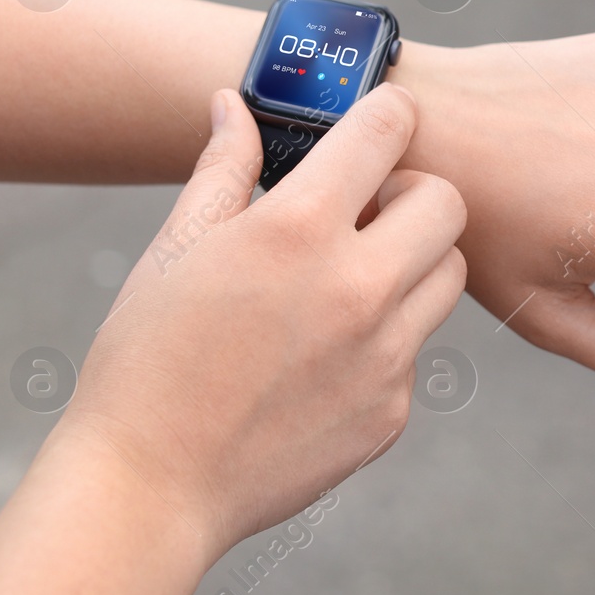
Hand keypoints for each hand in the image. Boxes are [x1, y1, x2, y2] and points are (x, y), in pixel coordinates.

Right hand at [60, 84, 466, 554]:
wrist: (149, 488)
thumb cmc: (147, 360)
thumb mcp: (175, 251)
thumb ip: (222, 170)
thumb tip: (234, 106)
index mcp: (298, 230)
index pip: (389, 131)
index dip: (386, 116)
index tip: (377, 125)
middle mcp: (358, 287)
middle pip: (446, 203)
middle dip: (412, 193)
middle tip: (367, 211)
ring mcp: (385, 354)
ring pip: (447, 276)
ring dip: (413, 262)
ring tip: (348, 280)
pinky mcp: (393, 409)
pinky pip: (416, 350)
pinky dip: (386, 340)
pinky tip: (323, 357)